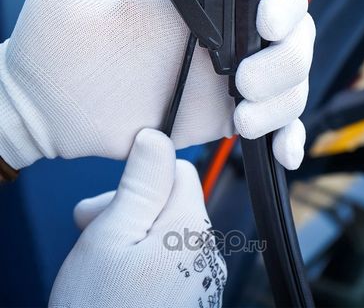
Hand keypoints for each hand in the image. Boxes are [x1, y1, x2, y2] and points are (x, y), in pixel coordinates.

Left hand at [0, 0, 313, 167]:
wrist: (41, 103)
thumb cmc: (51, 36)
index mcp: (199, 0)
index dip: (284, 1)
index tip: (266, 22)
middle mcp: (221, 37)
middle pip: (293, 38)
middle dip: (287, 59)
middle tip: (243, 80)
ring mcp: (222, 81)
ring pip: (289, 83)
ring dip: (284, 100)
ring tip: (244, 117)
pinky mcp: (216, 119)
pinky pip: (270, 126)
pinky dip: (287, 136)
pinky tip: (282, 152)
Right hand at [49, 129, 226, 307]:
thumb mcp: (110, 236)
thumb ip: (140, 183)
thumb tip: (157, 136)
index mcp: (191, 229)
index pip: (180, 170)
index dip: (140, 177)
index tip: (110, 197)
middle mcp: (206, 255)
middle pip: (171, 202)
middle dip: (130, 207)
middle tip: (91, 226)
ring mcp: (201, 282)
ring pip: (167, 232)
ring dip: (131, 233)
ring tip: (98, 256)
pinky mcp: (190, 301)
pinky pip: (169, 263)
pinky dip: (141, 260)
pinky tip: (114, 278)